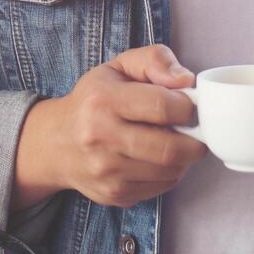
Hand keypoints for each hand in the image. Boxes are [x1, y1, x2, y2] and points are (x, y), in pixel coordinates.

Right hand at [12, 44, 207, 210]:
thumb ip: (155, 60)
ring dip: (184, 158)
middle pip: (169, 148)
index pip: (162, 106)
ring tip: (178, 142)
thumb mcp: (120, 66)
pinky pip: (161, 187)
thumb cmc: (95, 99)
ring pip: (170, 172)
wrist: (57, 142)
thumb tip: (186, 80)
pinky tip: (159, 158)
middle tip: (196, 130)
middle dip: (194, 140)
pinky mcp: (114, 194)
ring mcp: (106, 171)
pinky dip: (170, 173)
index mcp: (102, 100)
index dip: (187, 106)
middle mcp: (100, 138)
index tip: (189, 105)